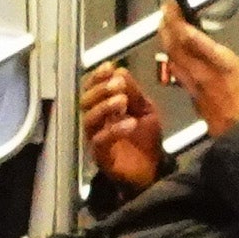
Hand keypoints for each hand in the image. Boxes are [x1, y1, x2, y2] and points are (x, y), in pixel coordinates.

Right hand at [77, 61, 163, 190]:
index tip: (109, 67)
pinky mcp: (101, 156)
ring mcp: (96, 139)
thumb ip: (134, 93)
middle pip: (85, 101)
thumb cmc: (146, 140)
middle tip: (117, 84)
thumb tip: (120, 71)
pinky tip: (130, 123)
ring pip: (89, 119)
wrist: (153, 170)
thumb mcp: (145, 110)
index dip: (98, 77)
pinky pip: (100, 140)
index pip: (93, 89)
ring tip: (122, 100)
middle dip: (100, 90)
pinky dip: (114, 129)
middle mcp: (96, 122)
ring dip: (105, 106)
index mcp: (104, 108)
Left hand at [155, 1, 238, 134]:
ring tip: (164, 29)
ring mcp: (196, 87)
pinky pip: (179, 76)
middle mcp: (204, 73)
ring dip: (166, 43)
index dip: (178, 21)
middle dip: (167, 28)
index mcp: (223, 63)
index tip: (171, 7)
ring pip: (173, 61)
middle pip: (176, 48)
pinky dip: (173, 61)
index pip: (193, 39)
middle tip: (163, 13)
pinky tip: (173, 55)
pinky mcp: (194, 100)